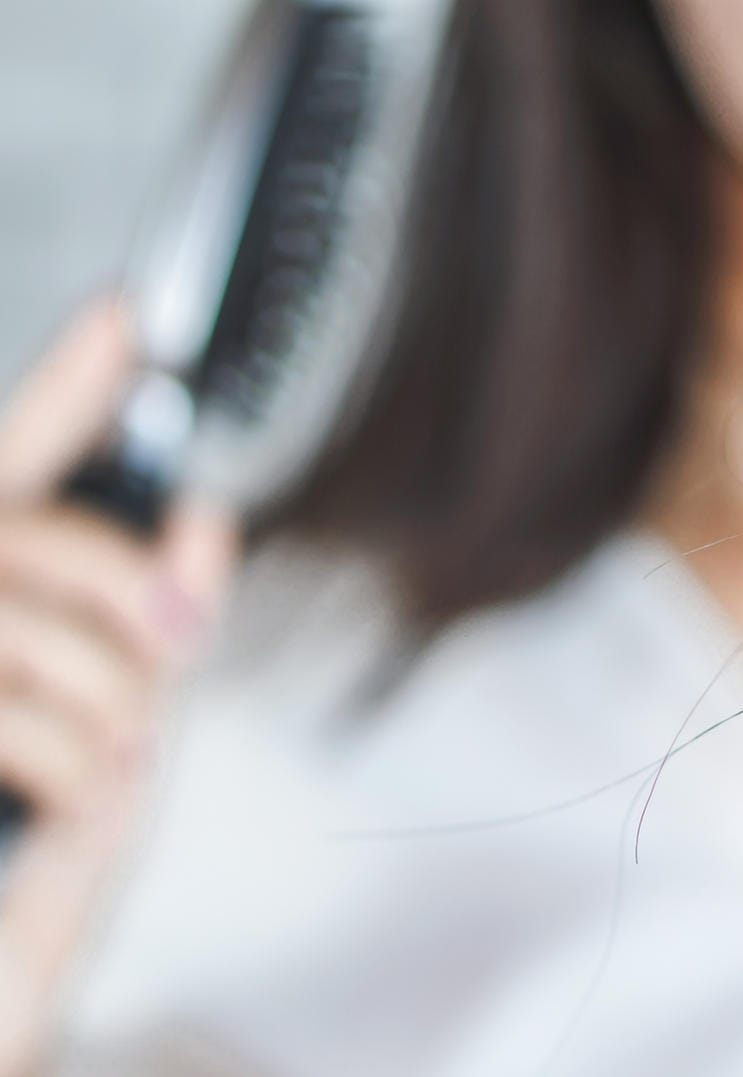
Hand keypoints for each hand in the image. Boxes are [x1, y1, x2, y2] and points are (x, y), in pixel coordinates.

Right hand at [0, 302, 238, 1073]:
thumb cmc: (33, 868)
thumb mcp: (120, 728)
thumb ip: (146, 623)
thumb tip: (202, 512)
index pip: (11, 463)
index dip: (69, 386)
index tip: (130, 312)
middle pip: (22, 534)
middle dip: (124, 582)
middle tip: (183, 638)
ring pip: (20, 625)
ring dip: (104, 701)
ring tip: (107, 768)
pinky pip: (10, 711)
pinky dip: (71, 764)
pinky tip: (71, 803)